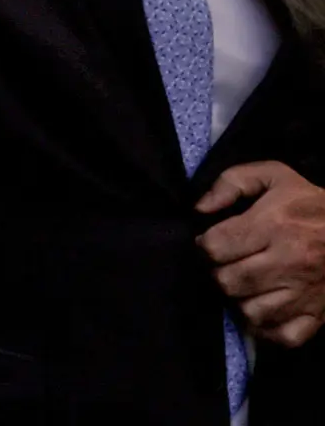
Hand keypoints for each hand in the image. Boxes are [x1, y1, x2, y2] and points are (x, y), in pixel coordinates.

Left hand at [197, 161, 324, 347]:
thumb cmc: (310, 203)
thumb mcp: (273, 176)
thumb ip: (231, 183)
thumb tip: (200, 208)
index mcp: (275, 225)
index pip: (217, 246)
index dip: (206, 245)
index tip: (212, 242)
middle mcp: (290, 262)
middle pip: (229, 282)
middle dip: (219, 273)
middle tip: (228, 265)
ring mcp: (306, 293)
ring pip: (252, 312)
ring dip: (240, 300)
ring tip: (245, 286)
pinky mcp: (319, 315)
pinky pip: (284, 337)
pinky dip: (268, 329)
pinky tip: (264, 310)